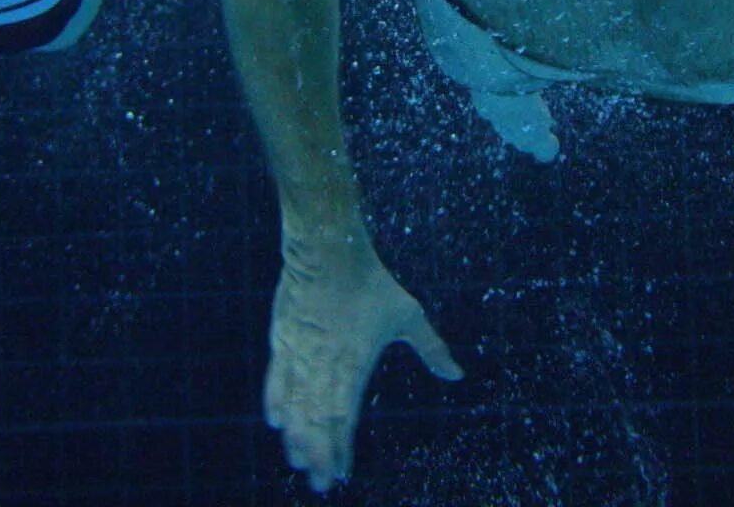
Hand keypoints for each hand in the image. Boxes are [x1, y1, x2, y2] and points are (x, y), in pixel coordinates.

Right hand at [265, 234, 462, 491]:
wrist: (329, 251)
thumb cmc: (371, 283)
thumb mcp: (408, 316)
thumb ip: (431, 349)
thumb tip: (457, 374)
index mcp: (354, 365)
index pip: (346, 418)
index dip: (342, 448)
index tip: (343, 472)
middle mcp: (324, 365)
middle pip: (318, 420)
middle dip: (319, 454)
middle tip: (319, 482)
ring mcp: (300, 352)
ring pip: (295, 405)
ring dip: (297, 435)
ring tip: (298, 461)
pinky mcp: (282, 338)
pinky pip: (277, 378)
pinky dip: (276, 400)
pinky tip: (276, 421)